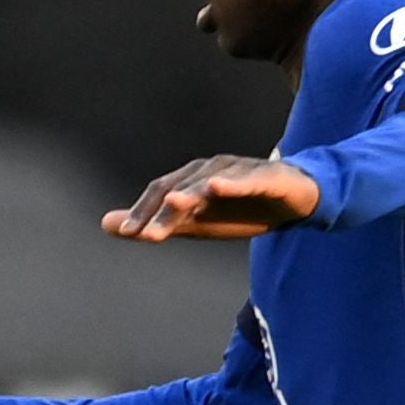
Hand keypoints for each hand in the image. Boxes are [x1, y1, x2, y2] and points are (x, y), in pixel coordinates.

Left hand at [104, 154, 319, 241]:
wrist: (296, 200)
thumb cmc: (240, 209)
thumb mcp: (194, 223)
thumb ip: (154, 223)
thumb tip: (107, 225)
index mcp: (191, 180)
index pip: (160, 193)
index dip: (144, 212)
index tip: (128, 233)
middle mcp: (210, 170)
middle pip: (182, 188)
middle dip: (163, 210)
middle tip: (146, 234)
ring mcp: (239, 171)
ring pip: (210, 182)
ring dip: (192, 194)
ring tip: (174, 205)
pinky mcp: (268, 176)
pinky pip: (249, 179)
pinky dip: (234, 182)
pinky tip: (219, 187)